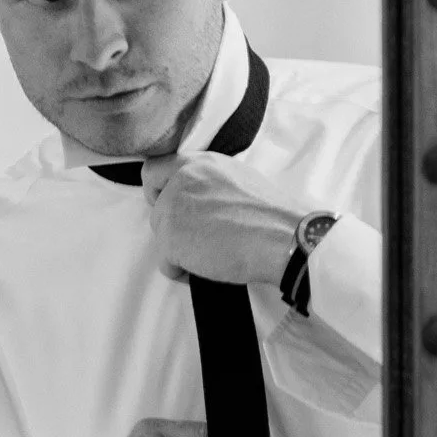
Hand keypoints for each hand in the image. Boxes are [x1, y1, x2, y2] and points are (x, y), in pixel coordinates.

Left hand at [144, 151, 308, 285]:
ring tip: (214, 253)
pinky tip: (210, 267)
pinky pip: (166, 264)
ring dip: (182, 250)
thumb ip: (209, 183)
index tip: (172, 205)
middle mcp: (180, 181)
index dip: (158, 191)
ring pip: (162, 238)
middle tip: (204, 238)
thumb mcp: (239, 179)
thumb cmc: (271, 215)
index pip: (154, 171)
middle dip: (176, 228)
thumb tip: (201, 201)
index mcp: (199, 164)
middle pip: (157, 210)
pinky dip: (184, 272)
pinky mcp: (170, 240)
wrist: (283, 237)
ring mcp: (172, 209)